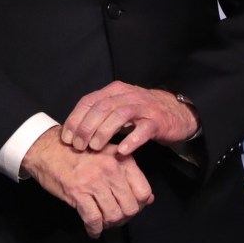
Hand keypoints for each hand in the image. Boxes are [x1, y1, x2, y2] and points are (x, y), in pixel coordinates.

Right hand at [22, 126, 153, 237]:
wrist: (45, 148)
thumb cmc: (77, 152)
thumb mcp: (107, 156)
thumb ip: (128, 176)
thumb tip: (148, 199)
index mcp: (121, 159)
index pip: (143, 192)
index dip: (138, 205)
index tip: (128, 207)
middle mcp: (111, 169)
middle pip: (130, 207)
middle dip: (123, 218)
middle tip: (114, 218)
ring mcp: (94, 181)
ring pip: (113, 215)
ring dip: (109, 224)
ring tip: (102, 223)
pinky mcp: (77, 192)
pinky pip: (93, 219)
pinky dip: (94, 229)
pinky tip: (92, 230)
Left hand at [60, 82, 198, 155]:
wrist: (176, 112)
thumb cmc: (141, 113)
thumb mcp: (117, 108)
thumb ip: (99, 115)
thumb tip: (73, 132)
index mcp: (114, 91)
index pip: (88, 101)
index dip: (75, 119)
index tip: (67, 137)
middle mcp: (127, 95)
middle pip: (101, 108)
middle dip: (86, 127)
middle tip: (79, 146)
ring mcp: (143, 107)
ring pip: (119, 115)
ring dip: (104, 132)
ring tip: (95, 148)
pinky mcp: (157, 121)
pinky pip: (143, 130)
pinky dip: (131, 140)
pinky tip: (121, 151)